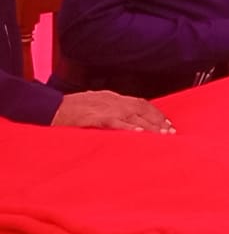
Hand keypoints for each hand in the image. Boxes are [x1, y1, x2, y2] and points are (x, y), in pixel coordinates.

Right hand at [52, 91, 174, 133]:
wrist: (52, 108)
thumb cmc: (72, 108)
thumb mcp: (96, 104)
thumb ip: (110, 109)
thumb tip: (124, 119)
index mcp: (113, 98)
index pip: (141, 104)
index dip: (155, 113)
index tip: (167, 123)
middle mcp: (114, 101)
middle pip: (142, 109)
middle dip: (158, 120)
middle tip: (170, 132)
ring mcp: (106, 108)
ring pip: (134, 116)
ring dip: (150, 126)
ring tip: (162, 135)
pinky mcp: (96, 117)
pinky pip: (116, 123)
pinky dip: (129, 127)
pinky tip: (140, 134)